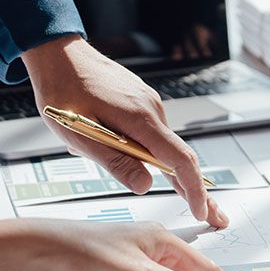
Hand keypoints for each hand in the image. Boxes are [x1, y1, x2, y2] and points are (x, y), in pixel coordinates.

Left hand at [21, 35, 224, 227]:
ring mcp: (149, 104)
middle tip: (210, 216)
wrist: (59, 54)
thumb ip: (115, 161)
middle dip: (196, 189)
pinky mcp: (142, 102)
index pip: (180, 160)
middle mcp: (152, 109)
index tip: (201, 212)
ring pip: (161, 146)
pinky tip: (114, 144)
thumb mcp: (80, 135)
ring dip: (157, 167)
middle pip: (181, 157)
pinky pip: (150, 133)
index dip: (194, 190)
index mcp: (140, 118)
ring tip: (125, 165)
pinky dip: (146, 150)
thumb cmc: (63, 90)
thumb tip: (145, 185)